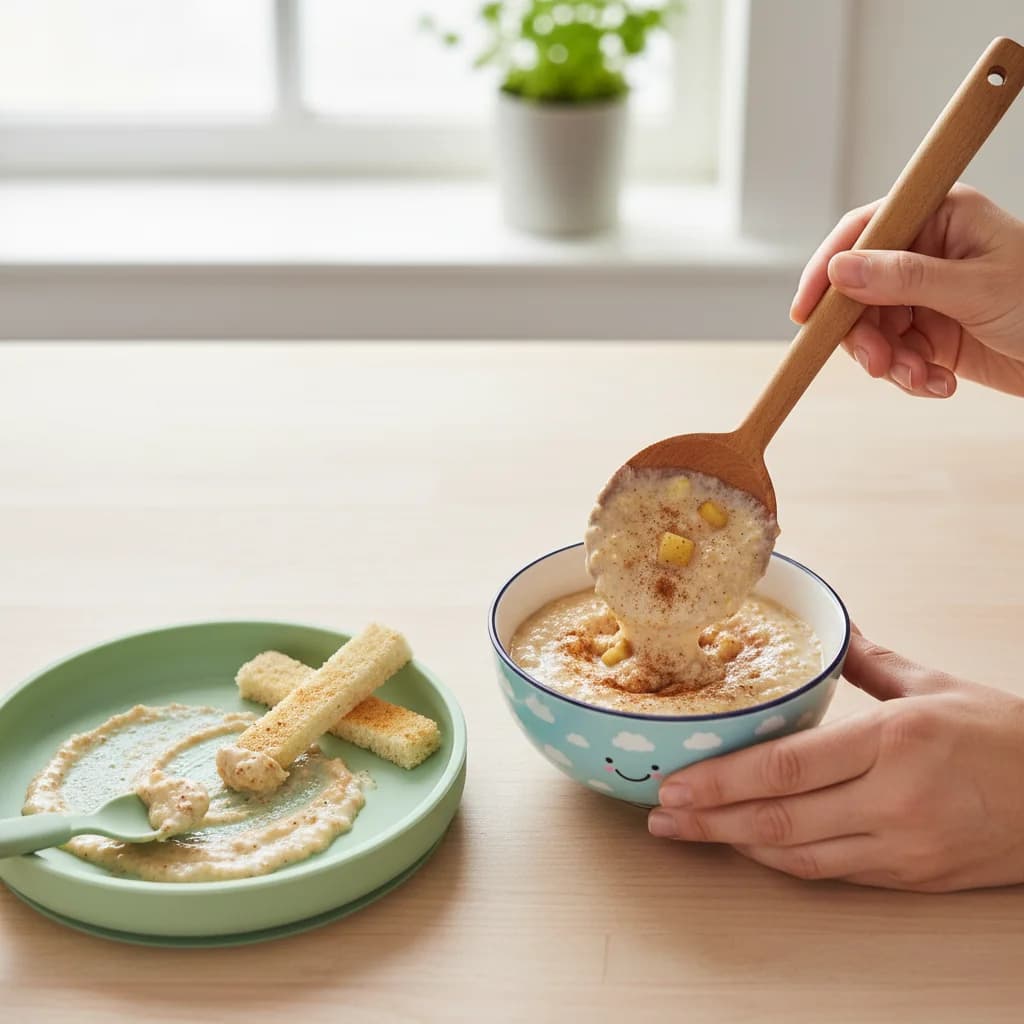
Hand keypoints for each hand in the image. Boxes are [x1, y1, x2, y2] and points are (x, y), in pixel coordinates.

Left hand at [648, 632, 1023, 890]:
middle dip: (709, 818)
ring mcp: (903, 846)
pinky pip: (832, 873)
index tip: (676, 780)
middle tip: (661, 814)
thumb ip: (870, 660)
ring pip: (798, 855)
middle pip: (779, 818)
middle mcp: (894, 799)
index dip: (722, 779)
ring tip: (688, 834)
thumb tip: (835, 627)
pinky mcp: (912, 877)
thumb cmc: (1006, 737)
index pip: (787, 766)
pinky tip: (748, 847)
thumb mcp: (934, 685)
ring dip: (735, 846)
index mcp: (894, 741)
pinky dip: (782, 861)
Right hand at [790, 184, 1023, 398]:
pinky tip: (939, 383)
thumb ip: (903, 278)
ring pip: (873, 329)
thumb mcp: (974, 289)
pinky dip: (910, 375)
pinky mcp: (930, 333)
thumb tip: (840, 269)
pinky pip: (895, 355)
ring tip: (921, 377)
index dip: (827, 268)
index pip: (864, 231)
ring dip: (891, 361)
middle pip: (858, 289)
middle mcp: (927, 252)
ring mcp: (926, 295)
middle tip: (878, 363)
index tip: (806, 310)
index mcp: (941, 218)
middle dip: (864, 333)